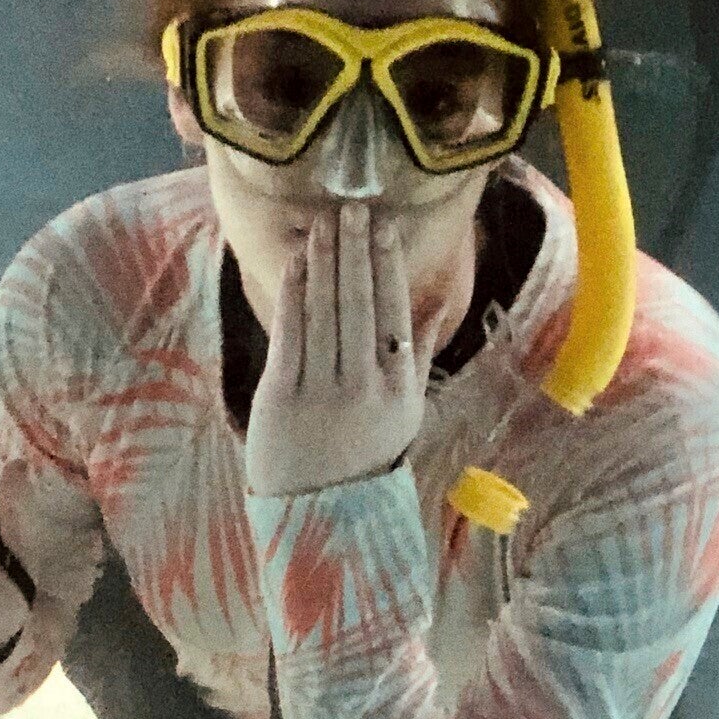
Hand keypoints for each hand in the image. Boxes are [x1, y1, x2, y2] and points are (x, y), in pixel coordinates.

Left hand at [245, 203, 429, 496]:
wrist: (320, 512)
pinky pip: (290, 334)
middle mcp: (366, 386)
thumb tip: (435, 305)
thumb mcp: (405, 412)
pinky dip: (293, 295)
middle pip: (360, 303)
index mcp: (401, 386)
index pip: (396, 312)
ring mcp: (324, 391)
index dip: (388, 265)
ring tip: (322, 223)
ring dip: (323, 262)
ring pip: (325, 312)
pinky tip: (295, 263)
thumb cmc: (362, 455)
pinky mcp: (283, 397)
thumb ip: (416, 356)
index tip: (385, 226)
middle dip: (355, 250)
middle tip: (352, 207)